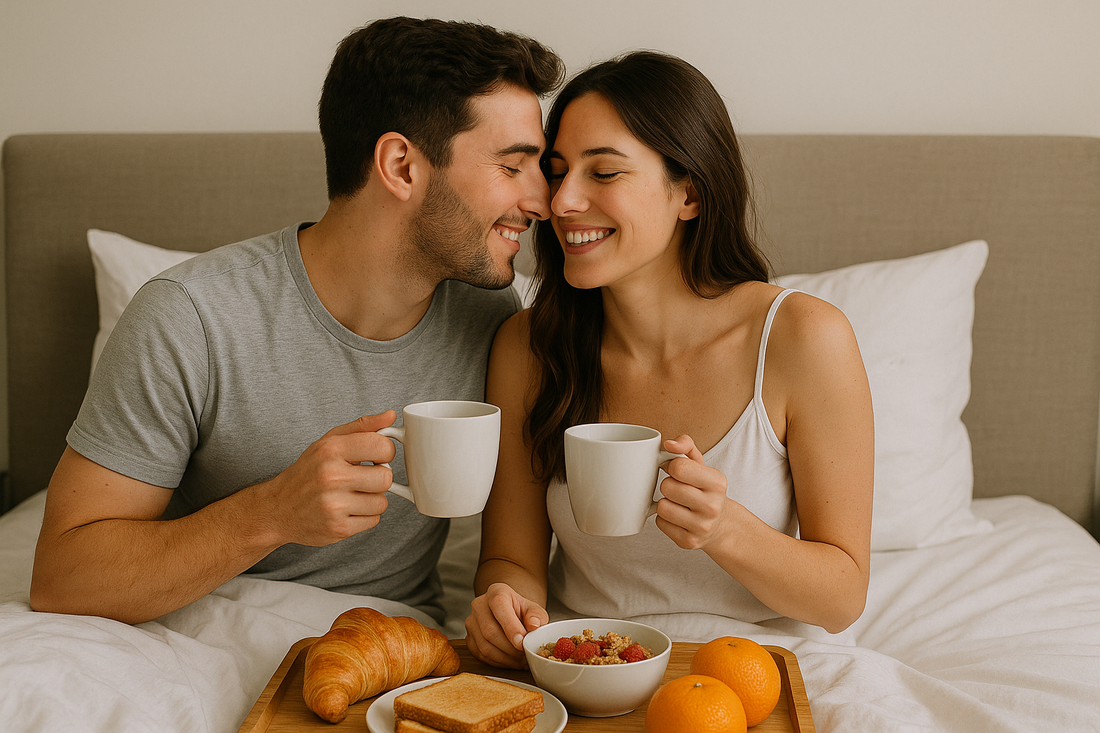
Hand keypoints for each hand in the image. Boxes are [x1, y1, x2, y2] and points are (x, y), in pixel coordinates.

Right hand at [258, 411, 399, 547]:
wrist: (277, 509)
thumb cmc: (308, 472)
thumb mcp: (330, 442)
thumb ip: (362, 426)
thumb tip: (390, 415)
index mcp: (331, 450)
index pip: (383, 447)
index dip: (384, 452)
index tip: (375, 457)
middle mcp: (331, 477)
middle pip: (386, 477)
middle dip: (378, 478)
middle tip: (362, 478)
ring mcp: (334, 505)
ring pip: (382, 502)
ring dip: (372, 499)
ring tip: (353, 495)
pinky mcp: (338, 528)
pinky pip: (374, 520)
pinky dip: (365, 516)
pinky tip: (348, 509)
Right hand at [465, 582, 548, 668]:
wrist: (510, 615)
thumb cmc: (522, 612)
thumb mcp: (534, 610)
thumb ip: (537, 616)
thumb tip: (534, 625)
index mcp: (496, 592)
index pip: (499, 606)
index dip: (510, 626)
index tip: (521, 643)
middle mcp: (479, 605)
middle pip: (489, 630)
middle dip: (509, 648)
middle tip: (525, 655)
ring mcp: (471, 622)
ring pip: (484, 646)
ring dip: (505, 658)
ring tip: (520, 660)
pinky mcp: (469, 639)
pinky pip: (481, 655)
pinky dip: (498, 662)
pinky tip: (511, 661)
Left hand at [655, 434, 733, 550]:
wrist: (721, 525)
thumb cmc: (705, 490)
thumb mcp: (701, 465)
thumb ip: (686, 446)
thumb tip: (669, 444)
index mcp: (717, 483)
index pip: (679, 467)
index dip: (671, 466)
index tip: (675, 470)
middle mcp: (712, 506)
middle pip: (667, 487)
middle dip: (668, 485)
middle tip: (677, 488)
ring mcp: (701, 527)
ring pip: (662, 507)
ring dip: (665, 502)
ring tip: (677, 503)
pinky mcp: (688, 542)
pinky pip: (660, 523)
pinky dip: (664, 519)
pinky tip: (677, 517)